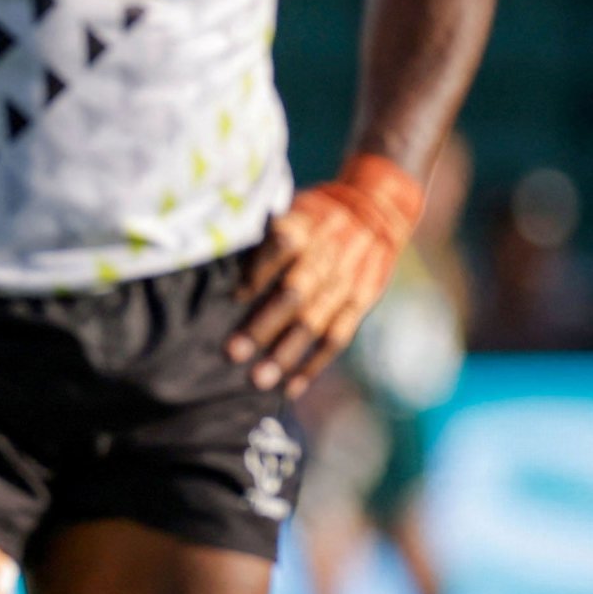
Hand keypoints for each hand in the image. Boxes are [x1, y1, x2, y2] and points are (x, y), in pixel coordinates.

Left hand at [231, 181, 405, 394]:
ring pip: (316, 323)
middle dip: (264, 325)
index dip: (257, 273)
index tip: (231, 296)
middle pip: (295, 293)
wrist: (379, 207)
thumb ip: (262, 236)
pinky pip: (338, 337)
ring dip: (287, 354)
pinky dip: (314, 365)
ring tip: (259, 380)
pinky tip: (291, 387)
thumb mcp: (292, 208)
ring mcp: (346, 283)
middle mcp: (327, 256)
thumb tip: (213, 265)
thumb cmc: (315, 213)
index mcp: (306, 227)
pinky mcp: (361, 301)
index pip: (281, 247)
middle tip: (233, 352)